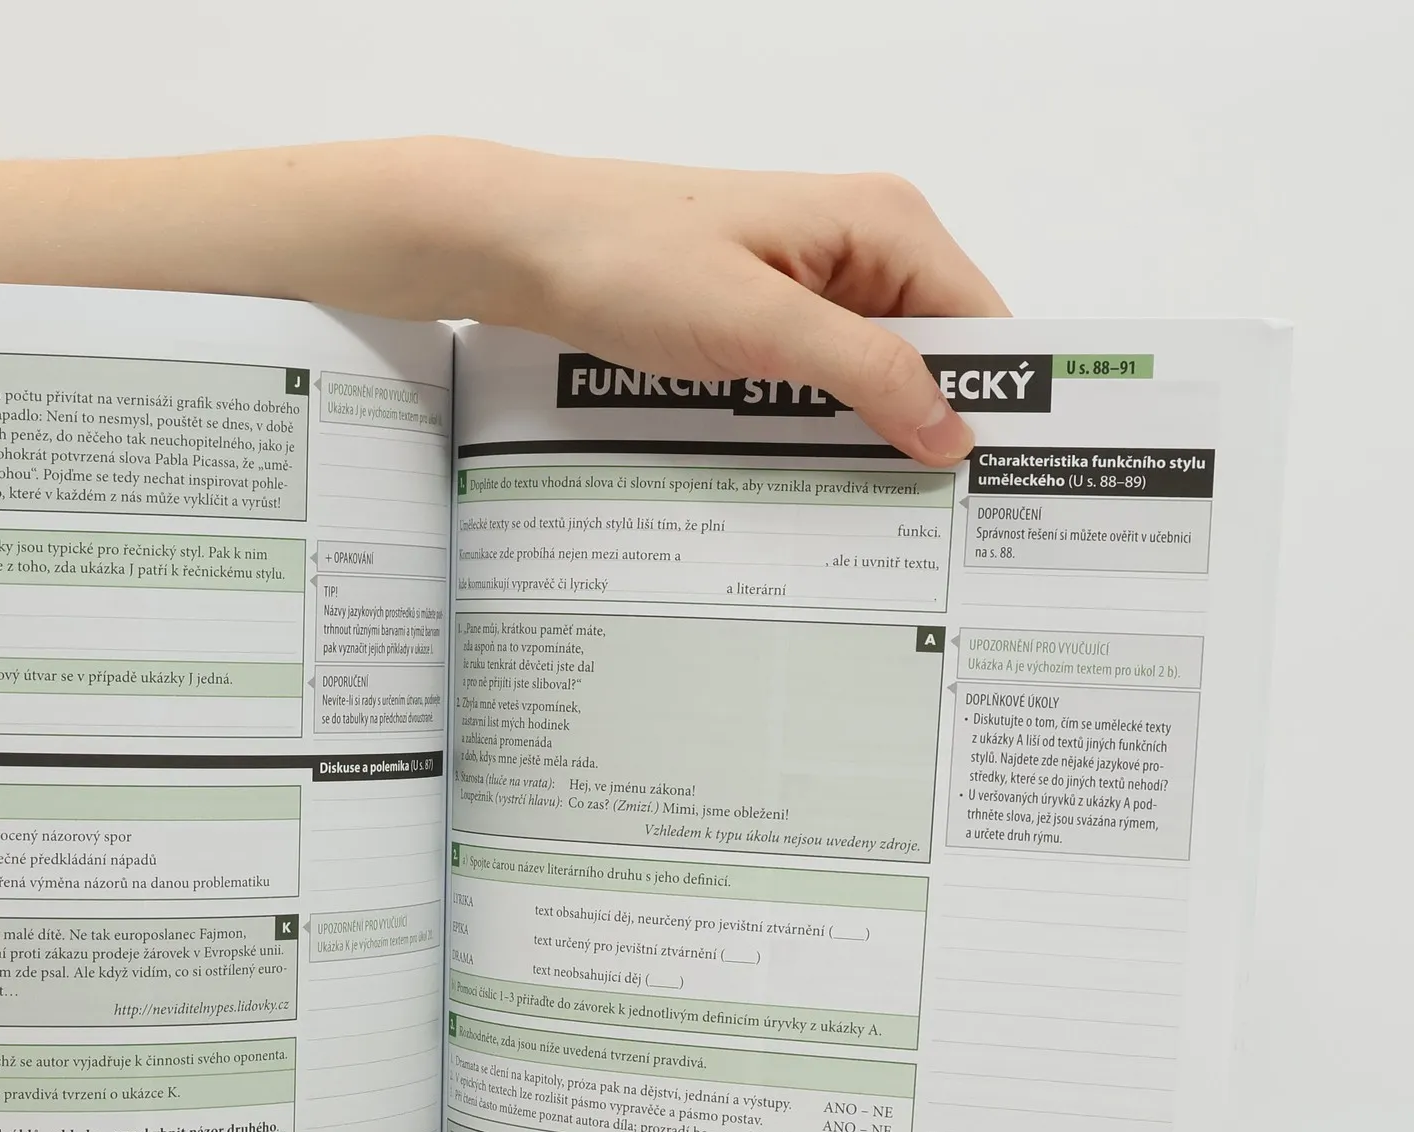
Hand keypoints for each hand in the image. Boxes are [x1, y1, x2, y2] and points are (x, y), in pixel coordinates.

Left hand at [453, 147, 1007, 464]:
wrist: (529, 245)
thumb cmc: (632, 260)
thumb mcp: (761, 327)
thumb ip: (865, 376)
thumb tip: (951, 431)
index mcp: (886, 222)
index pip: (980, 323)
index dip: (990, 404)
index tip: (988, 490)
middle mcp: (864, 240)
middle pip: (933, 353)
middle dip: (927, 429)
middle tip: (927, 521)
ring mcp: (816, 275)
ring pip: (875, 373)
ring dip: (869, 433)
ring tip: (869, 506)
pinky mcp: (772, 307)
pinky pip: (823, 375)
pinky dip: (820, 422)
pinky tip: (810, 469)